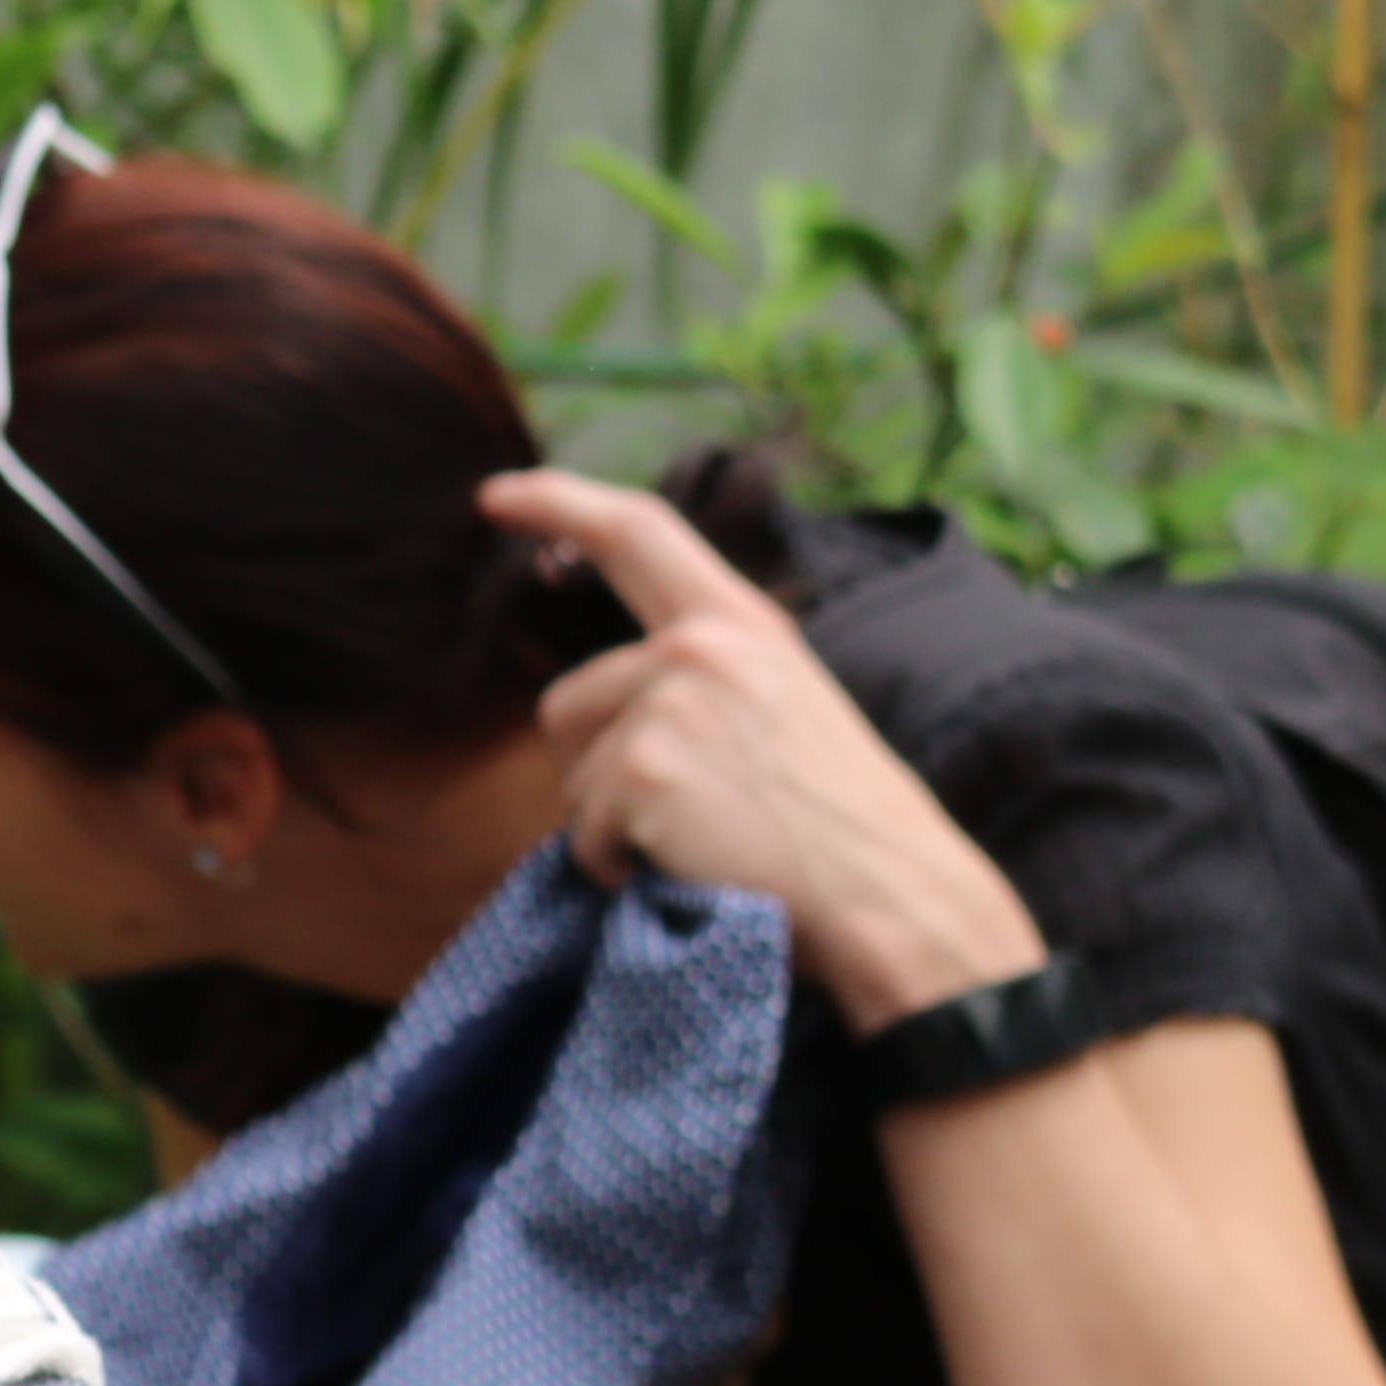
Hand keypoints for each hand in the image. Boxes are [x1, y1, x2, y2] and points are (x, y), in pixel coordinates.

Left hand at [484, 466, 1044, 1030]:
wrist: (889, 890)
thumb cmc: (833, 822)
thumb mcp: (777, 707)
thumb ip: (697, 676)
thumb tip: (597, 701)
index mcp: (740, 621)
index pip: (637, 533)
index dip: (559, 503)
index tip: (495, 495)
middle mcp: (700, 646)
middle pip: (565, 704)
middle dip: (595, 770)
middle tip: (691, 811)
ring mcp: (669, 702)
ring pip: (571, 775)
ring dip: (613, 826)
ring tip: (706, 839)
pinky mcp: (643, 769)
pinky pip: (581, 834)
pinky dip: (617, 868)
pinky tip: (693, 867)